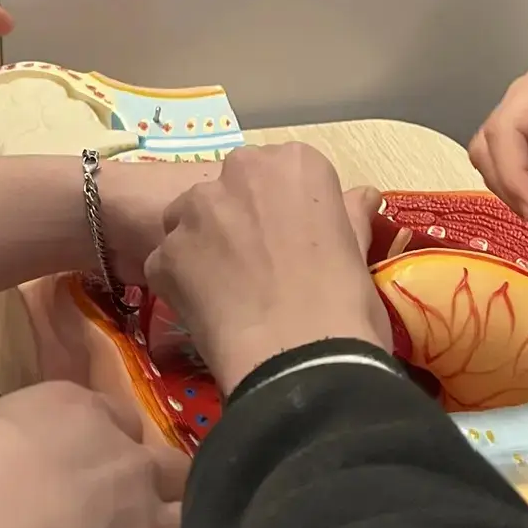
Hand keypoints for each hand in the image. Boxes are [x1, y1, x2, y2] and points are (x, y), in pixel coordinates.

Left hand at [142, 144, 390, 394]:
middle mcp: (238, 172)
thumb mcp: (358, 254)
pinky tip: (209, 314)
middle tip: (258, 266)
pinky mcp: (165, 253)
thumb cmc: (345, 306)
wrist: (302, 363)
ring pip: (191, 222)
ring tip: (229, 293)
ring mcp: (195, 211)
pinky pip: (169, 263)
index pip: (280, 172)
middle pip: (230, 190)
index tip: (291, 241)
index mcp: (293, 164)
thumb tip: (363, 194)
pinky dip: (182, 285)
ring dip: (204, 248)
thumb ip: (351, 214)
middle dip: (238, 220)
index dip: (283, 210)